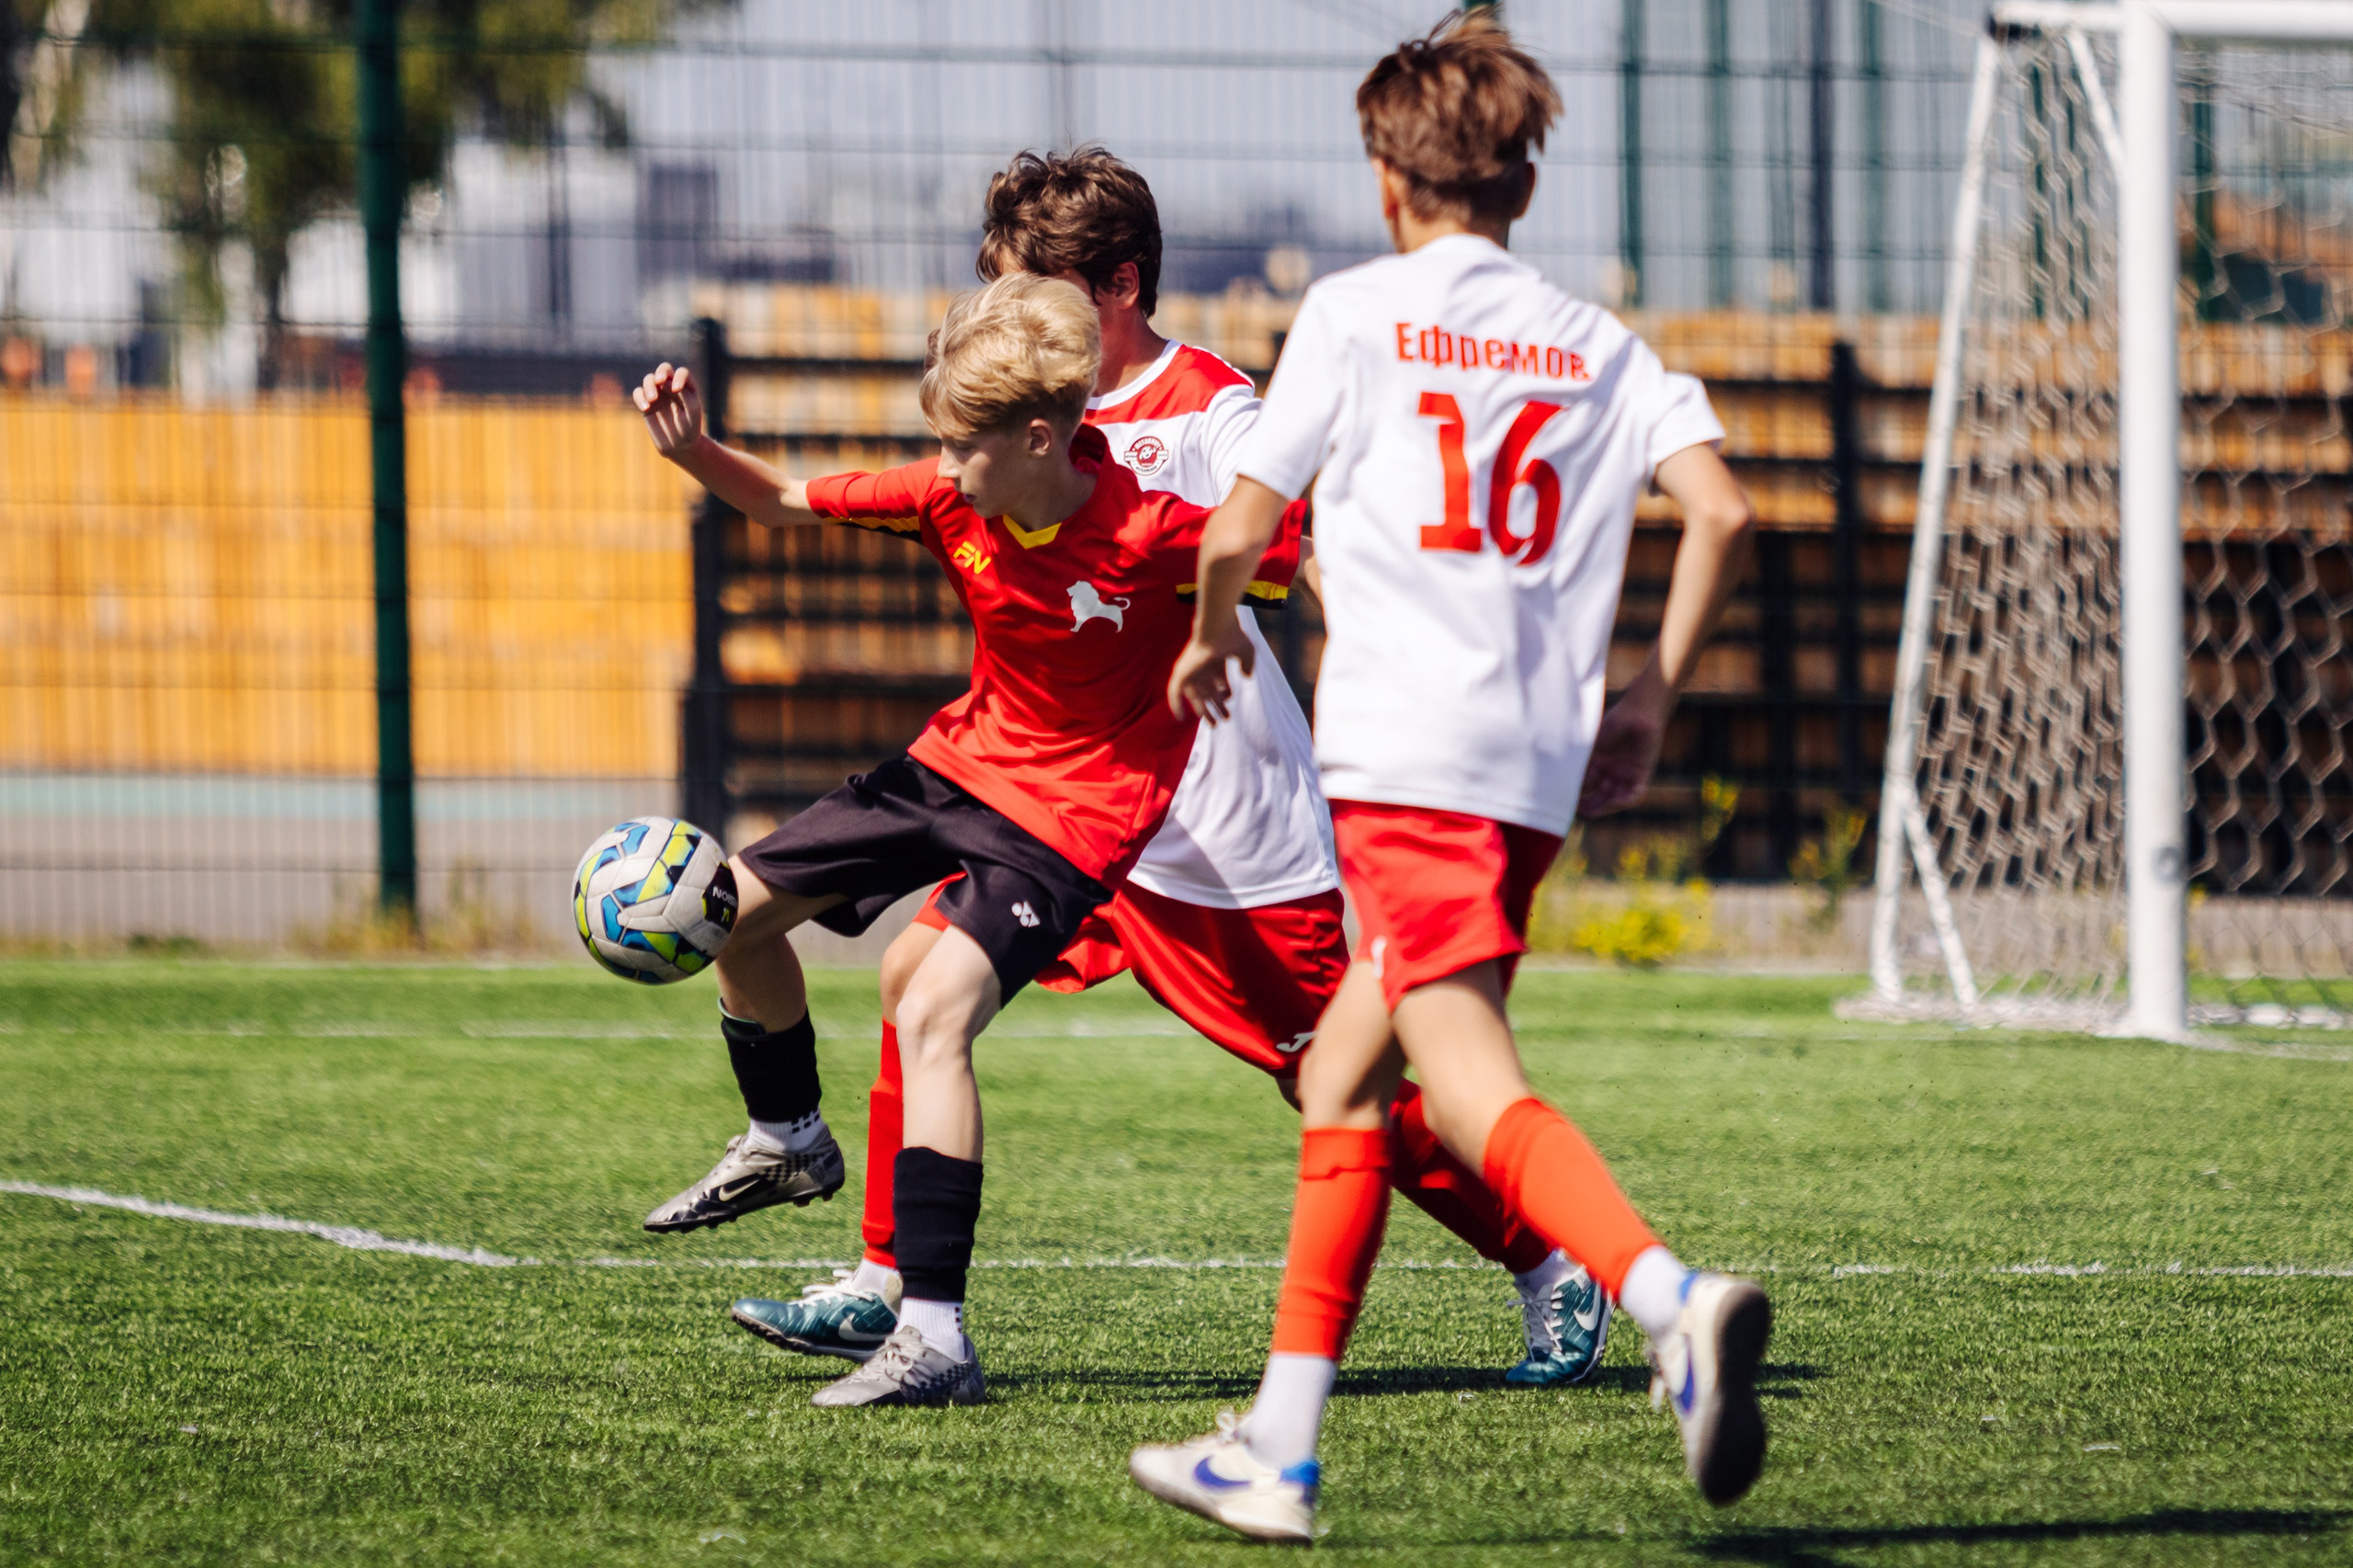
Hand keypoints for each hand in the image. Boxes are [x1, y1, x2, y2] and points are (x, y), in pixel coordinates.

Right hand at [633, 363, 703, 457]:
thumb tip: (665, 382)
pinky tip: (645, 408)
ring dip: (649, 386)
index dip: (679, 377)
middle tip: (660, 381)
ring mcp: (658, 394)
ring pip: (649, 379)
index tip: (677, 390)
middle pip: (664, 369)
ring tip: (652, 400)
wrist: (680, 446)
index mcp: (686, 387)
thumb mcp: (693, 410)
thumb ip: (684, 393)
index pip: (681, 373)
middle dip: (661, 372)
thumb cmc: (690, 427)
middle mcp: (671, 387)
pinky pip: (638, 393)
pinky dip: (640, 397)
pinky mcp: (646, 403)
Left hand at [1167, 617, 1256, 722]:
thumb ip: (1247, 664)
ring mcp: (1190, 670)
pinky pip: (1174, 693)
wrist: (1217, 629)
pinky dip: (1176, 705)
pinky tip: (1181, 718)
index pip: (1217, 682)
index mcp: (1214, 661)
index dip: (1224, 695)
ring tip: (1215, 725)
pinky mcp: (1181, 673)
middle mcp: (1201, 666)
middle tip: (1222, 721)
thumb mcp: (1246, 651)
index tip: (1229, 703)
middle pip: (1207, 692)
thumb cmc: (1232, 636)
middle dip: (1215, 707)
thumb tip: (1247, 676)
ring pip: (1195, 696)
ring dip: (1204, 711)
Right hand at [1578, 676, 1669, 818]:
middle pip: (1601, 797)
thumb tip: (1567, 783)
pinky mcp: (1641, 774)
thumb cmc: (1615, 723)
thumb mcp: (1592, 747)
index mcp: (1600, 765)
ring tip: (1592, 809)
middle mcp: (1613, 772)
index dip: (1578, 795)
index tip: (1566, 799)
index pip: (1587, 786)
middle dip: (1590, 806)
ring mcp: (1627, 775)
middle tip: (1579, 811)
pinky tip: (1615, 801)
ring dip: (1604, 806)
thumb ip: (1583, 765)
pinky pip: (1634, 794)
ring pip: (1615, 798)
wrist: (1639, 712)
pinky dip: (1624, 801)